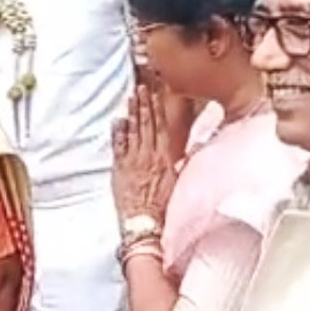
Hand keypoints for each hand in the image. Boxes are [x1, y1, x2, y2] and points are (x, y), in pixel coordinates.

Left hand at [111, 85, 176, 223]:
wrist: (145, 224)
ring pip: (132, 131)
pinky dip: (118, 131)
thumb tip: (191, 150)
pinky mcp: (119, 169)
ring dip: (132, 112)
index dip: (157, 108)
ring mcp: (132, 161)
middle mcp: (148, 156)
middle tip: (140, 87)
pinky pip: (118, 146)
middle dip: (143, 104)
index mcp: (164, 158)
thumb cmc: (164, 207)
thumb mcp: (179, 182)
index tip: (155, 93)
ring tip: (131, 97)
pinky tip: (118, 119)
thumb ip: (182, 163)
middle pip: (146, 124)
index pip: (160, 126)